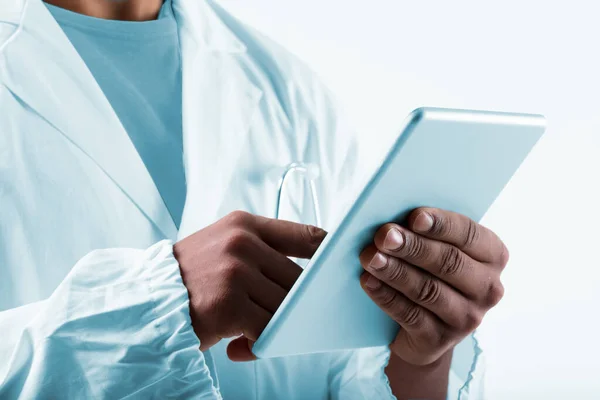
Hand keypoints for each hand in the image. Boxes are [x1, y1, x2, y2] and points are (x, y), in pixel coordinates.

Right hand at [174, 211, 325, 360]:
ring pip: (285, 306)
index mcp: (244, 224)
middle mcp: (242, 243)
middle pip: (298, 280)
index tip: (338, 269)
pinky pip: (267, 329)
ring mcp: (236, 273)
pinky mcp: (230, 305)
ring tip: (255, 330)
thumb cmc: (189, 274)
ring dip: (278, 325)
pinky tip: (241, 344)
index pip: (305, 236)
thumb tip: (309, 271)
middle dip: (295, 303)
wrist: (145, 298)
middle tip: (288, 317)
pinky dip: (262, 342)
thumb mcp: (222, 243)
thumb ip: (262, 249)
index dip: (328, 254)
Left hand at [359, 207, 507, 365]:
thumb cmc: (431, 273)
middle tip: (384, 235)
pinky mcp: (440, 339)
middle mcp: (487, 288)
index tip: (415, 216)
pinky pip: (410, 315)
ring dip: (395, 271)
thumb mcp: (438, 250)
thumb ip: (425, 233)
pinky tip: (369, 281)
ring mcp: (467, 318)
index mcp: (492, 256)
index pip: (469, 235)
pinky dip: (386, 296)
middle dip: (413, 246)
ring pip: (428, 290)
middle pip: (448, 262)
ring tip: (371, 257)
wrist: (425, 329)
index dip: (441, 224)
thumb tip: (395, 221)